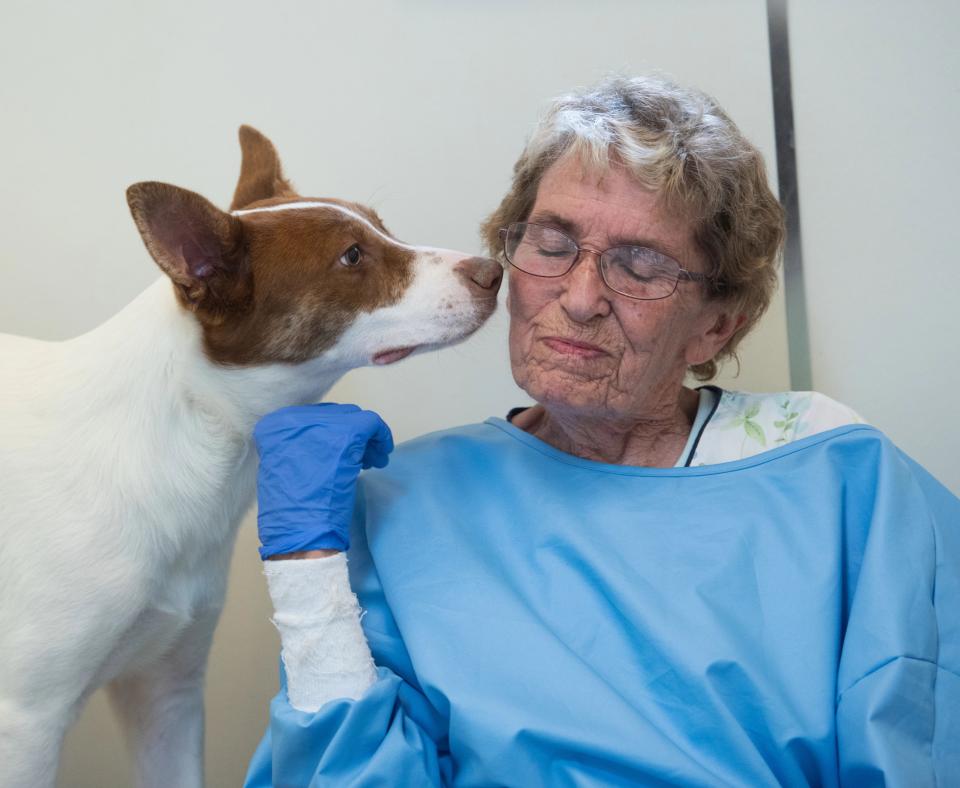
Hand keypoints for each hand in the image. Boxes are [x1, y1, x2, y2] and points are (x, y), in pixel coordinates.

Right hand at [253, 403, 392, 559]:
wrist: (300, 531)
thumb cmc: (289, 509)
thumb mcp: (282, 467)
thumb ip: (298, 446)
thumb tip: (325, 441)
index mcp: (275, 426)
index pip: (312, 418)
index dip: (330, 433)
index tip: (339, 449)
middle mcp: (295, 419)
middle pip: (334, 416)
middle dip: (350, 434)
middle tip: (361, 457)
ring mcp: (322, 425)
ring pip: (353, 418)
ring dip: (364, 438)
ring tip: (370, 461)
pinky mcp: (346, 434)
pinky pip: (370, 424)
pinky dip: (380, 436)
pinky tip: (381, 455)